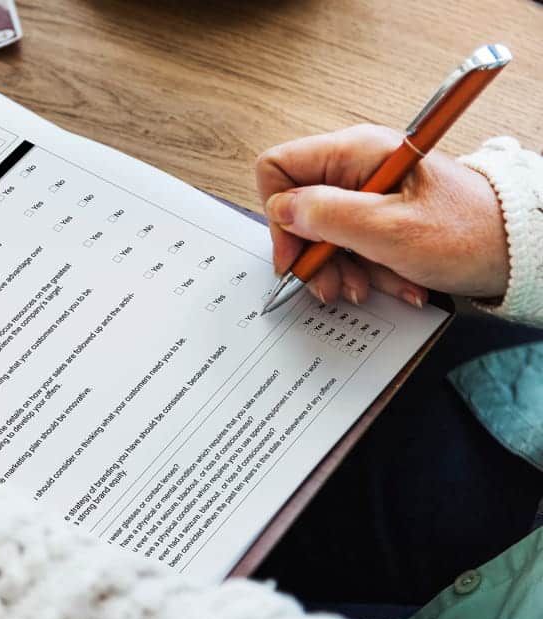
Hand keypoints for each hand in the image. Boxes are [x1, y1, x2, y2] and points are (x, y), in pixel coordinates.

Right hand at [256, 124, 508, 305]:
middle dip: (314, 255)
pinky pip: (352, 245)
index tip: (296, 255)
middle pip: (300, 208)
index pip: (279, 168)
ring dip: (343, 269)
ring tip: (371, 287)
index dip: (279, 215)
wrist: (520, 250)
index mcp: (355, 152)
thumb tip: (282, 210)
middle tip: (333, 285)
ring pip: (324, 234)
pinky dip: (367, 270)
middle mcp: (356, 166)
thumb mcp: (390, 230)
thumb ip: (327, 216)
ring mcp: (368, 192)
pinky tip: (394, 283)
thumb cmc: (469, 233)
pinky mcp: (380, 215)